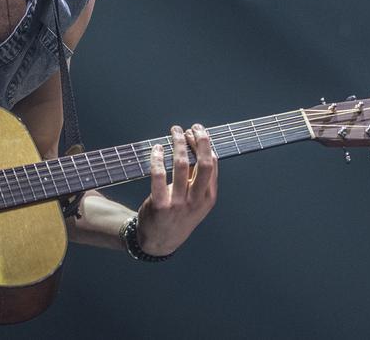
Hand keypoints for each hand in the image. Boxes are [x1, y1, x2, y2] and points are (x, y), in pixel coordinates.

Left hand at [135, 124, 217, 255]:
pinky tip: (157, 149)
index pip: (212, 164)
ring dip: (178, 143)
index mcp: (208, 197)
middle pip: (203, 163)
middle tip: (191, 128)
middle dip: (199, 140)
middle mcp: (196, 200)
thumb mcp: (195, 201)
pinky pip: (159, 175)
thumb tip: (197, 146)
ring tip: (174, 131)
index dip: (205, 145)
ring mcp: (179, 203)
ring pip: (181, 165)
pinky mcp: (160, 205)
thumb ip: (196, 178)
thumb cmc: (178, 214)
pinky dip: (158, 158)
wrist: (160, 241)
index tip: (196, 132)